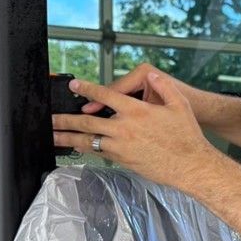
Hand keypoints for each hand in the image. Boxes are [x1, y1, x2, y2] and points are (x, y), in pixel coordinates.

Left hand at [52, 72, 217, 189]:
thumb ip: (163, 87)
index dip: (87, 89)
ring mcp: (121, 147)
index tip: (74, 86)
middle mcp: (124, 128)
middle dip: (65, 119)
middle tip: (49, 118)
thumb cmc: (187, 136)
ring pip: (88, 141)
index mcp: (136, 111)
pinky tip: (78, 148)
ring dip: (68, 138)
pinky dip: (87, 150)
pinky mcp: (123, 161)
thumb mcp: (179, 105)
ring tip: (52, 136)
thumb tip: (152, 75)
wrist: (190, 165)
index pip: (105, 96)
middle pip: (87, 122)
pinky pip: (100, 153)